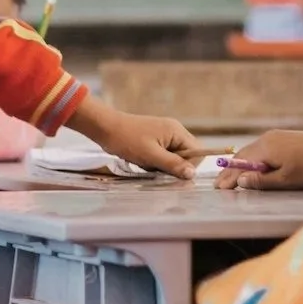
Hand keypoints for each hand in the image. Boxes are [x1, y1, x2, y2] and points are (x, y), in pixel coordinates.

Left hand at [71, 101, 201, 178]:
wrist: (105, 129)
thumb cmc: (128, 140)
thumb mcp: (151, 155)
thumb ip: (173, 164)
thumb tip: (192, 174)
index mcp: (177, 131)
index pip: (197, 152)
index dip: (188, 166)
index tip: (173, 173)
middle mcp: (174, 131)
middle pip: (186, 155)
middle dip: (174, 166)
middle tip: (157, 168)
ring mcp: (164, 135)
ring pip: (174, 158)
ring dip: (162, 165)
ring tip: (147, 163)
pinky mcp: (155, 140)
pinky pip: (163, 156)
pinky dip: (155, 162)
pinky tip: (143, 161)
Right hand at [216, 129, 302, 190]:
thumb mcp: (286, 180)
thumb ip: (261, 182)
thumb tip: (239, 181)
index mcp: (264, 149)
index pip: (239, 165)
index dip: (228, 178)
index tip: (218, 189)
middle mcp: (266, 139)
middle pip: (242, 156)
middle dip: (230, 171)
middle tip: (219, 184)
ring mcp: (275, 136)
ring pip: (251, 151)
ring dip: (240, 164)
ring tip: (231, 176)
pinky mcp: (283, 137)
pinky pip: (261, 148)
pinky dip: (251, 159)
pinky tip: (251, 165)